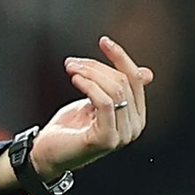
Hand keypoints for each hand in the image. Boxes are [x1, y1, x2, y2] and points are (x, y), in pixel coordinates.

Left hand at [0, 36, 151, 194]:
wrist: (48, 153)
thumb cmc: (71, 128)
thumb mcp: (96, 101)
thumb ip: (118, 88)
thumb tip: (147, 73)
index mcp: (136, 116)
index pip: (135, 79)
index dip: (120, 57)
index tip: (104, 41)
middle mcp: (135, 127)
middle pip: (123, 82)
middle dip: (96, 66)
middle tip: (73, 63)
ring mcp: (123, 135)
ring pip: (114, 90)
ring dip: (90, 73)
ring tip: (71, 69)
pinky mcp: (107, 139)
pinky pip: (104, 102)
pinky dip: (89, 86)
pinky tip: (75, 79)